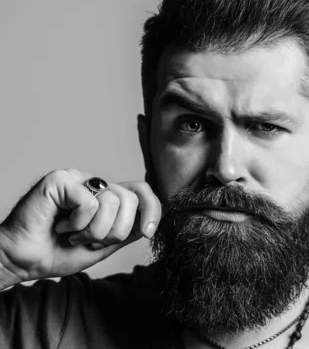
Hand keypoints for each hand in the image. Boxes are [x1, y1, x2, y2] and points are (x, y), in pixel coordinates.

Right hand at [0, 169, 160, 287]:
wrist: (22, 262)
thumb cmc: (58, 253)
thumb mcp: (103, 246)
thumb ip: (126, 232)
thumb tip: (150, 222)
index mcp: (106, 196)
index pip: (141, 191)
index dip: (153, 210)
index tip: (148, 232)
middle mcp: (93, 183)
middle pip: (131, 198)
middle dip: (116, 230)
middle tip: (90, 240)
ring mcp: (77, 178)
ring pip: (112, 202)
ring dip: (94, 231)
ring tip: (72, 234)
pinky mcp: (60, 179)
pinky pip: (89, 202)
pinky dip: (77, 223)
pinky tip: (60, 225)